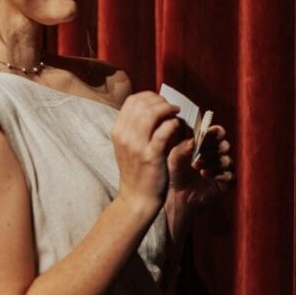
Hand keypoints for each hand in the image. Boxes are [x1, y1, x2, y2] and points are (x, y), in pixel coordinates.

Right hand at [111, 92, 181, 215]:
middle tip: (172, 108)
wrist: (137, 197)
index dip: (149, 96)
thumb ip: (135, 127)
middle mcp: (124, 136)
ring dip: (168, 109)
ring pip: (152, 113)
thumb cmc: (136, 170)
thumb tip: (152, 108)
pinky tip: (178, 126)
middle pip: (142, 104)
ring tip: (177, 113)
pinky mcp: (152, 156)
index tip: (161, 102)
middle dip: (161, 101)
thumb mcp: (128, 146)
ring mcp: (137, 146)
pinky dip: (173, 124)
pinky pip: (164, 131)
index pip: (132, 101)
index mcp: (117, 131)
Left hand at [167, 124, 234, 208]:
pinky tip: (204, 174)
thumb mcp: (175, 157)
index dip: (215, 132)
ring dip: (212, 162)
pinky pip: (230, 176)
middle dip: (212, 149)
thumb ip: (183, 147)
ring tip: (196, 166)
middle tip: (199, 154)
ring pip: (228, 161)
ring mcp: (223, 169)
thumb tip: (193, 141)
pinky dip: (218, 174)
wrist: (176, 195)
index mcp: (207, 144)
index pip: (218, 133)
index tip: (206, 135)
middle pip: (225, 145)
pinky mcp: (226, 183)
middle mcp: (218, 155)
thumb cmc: (175, 172)